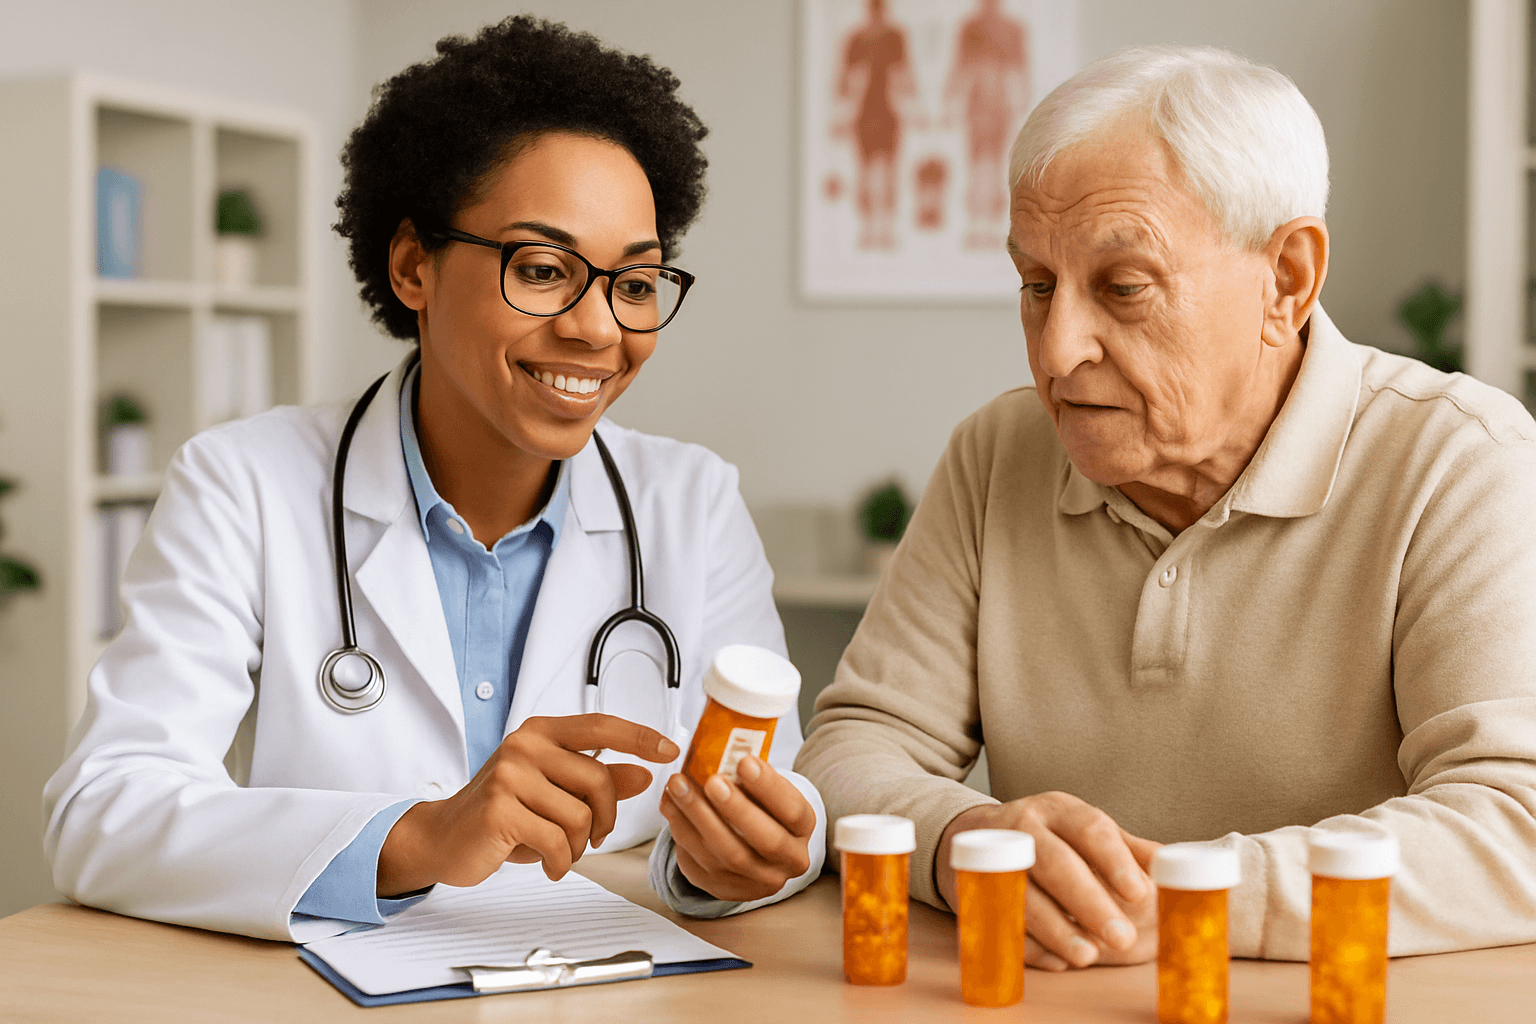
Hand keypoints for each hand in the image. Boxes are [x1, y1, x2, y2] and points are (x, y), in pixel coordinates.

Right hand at [377, 714, 678, 894]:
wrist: (443, 837)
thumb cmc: (503, 813)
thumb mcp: (554, 792)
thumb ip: (599, 782)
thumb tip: (644, 775)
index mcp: (541, 732)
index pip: (601, 726)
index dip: (640, 737)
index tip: (670, 750)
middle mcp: (525, 745)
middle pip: (598, 780)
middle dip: (605, 819)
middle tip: (593, 839)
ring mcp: (509, 775)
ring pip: (579, 816)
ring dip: (578, 847)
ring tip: (560, 852)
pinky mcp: (499, 809)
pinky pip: (556, 841)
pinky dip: (560, 862)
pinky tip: (548, 865)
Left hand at [659, 755, 815, 902]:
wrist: (752, 847)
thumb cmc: (760, 807)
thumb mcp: (767, 791)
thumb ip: (752, 777)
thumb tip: (724, 753)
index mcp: (802, 829)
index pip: (792, 811)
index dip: (768, 787)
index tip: (745, 761)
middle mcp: (788, 861)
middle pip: (764, 840)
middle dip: (734, 808)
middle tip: (711, 780)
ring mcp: (756, 881)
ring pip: (726, 855)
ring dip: (697, 817)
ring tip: (677, 786)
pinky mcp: (724, 889)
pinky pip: (700, 864)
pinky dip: (681, 832)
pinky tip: (670, 806)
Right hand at [936, 792, 1161, 970]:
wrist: (974, 834)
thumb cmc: (1047, 836)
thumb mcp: (1084, 829)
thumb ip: (1128, 850)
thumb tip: (1171, 869)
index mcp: (1060, 810)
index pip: (1090, 829)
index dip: (1115, 861)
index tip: (1140, 894)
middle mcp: (1025, 828)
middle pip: (1055, 863)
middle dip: (1089, 903)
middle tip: (1123, 938)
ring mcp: (995, 858)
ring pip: (1024, 894)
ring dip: (1056, 929)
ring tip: (1087, 955)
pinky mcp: (976, 889)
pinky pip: (999, 920)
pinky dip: (1028, 944)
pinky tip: (1056, 960)